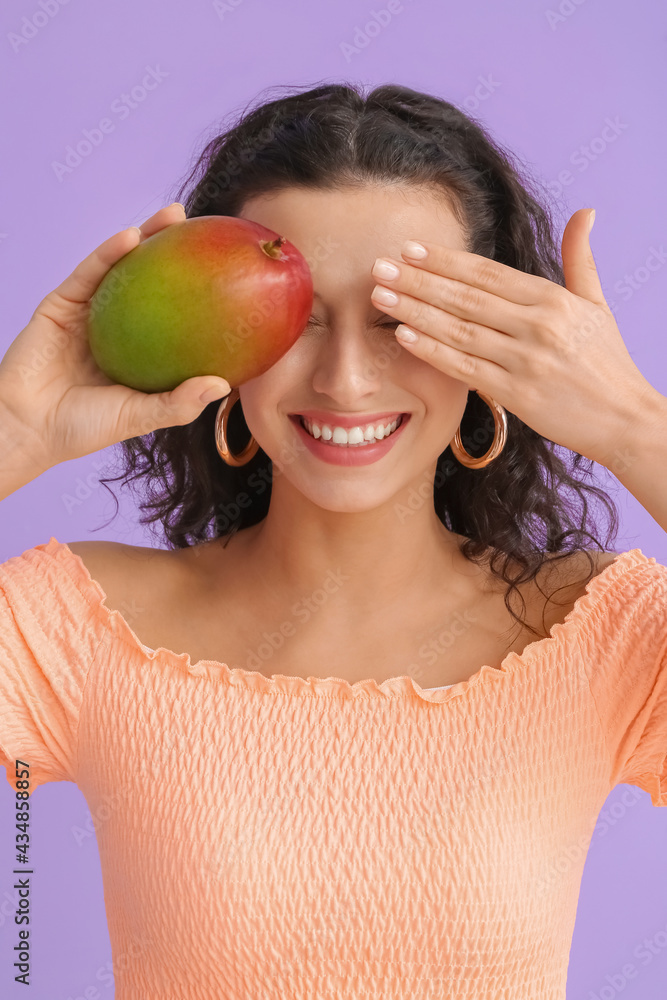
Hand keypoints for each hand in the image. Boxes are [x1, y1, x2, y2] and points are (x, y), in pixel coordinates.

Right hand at [0, 203, 230, 469]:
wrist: (27, 427)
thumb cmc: (83, 428)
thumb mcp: (140, 417)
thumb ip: (179, 403)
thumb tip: (223, 385)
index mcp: (141, 354)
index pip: (175, 316)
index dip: (199, 294)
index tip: (230, 273)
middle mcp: (119, 329)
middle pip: (153, 284)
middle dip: (177, 253)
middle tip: (205, 228)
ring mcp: (90, 314)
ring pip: (123, 270)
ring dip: (147, 238)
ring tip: (174, 216)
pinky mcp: (62, 304)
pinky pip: (90, 273)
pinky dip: (109, 252)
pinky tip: (131, 236)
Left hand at [370, 208, 656, 466]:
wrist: (624, 418)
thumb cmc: (607, 362)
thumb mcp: (596, 304)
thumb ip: (581, 258)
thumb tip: (586, 211)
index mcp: (552, 299)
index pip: (487, 273)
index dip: (445, 260)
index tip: (410, 249)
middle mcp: (537, 325)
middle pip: (465, 297)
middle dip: (418, 280)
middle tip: (379, 266)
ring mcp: (525, 360)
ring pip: (459, 329)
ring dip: (415, 310)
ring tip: (380, 295)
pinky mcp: (517, 394)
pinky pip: (465, 368)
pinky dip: (433, 351)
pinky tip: (404, 335)